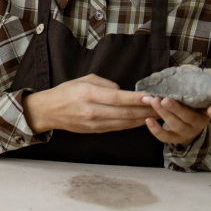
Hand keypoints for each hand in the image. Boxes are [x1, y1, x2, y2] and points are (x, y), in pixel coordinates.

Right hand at [23, 74, 155, 133]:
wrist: (49, 111)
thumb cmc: (66, 92)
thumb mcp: (84, 79)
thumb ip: (106, 83)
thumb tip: (123, 91)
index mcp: (89, 93)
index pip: (118, 98)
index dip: (137, 98)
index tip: (151, 97)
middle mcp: (92, 110)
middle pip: (125, 113)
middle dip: (146, 110)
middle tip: (161, 106)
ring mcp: (95, 123)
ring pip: (125, 123)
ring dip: (143, 119)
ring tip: (157, 114)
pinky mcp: (96, 131)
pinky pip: (119, 128)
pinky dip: (132, 124)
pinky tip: (142, 120)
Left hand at [144, 63, 210, 145]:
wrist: (186, 123)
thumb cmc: (194, 101)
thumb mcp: (204, 88)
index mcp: (207, 111)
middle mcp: (198, 123)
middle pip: (190, 118)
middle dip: (177, 109)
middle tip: (165, 100)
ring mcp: (186, 131)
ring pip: (176, 125)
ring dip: (164, 114)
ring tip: (154, 102)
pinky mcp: (174, 138)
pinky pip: (165, 137)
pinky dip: (156, 130)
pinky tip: (148, 120)